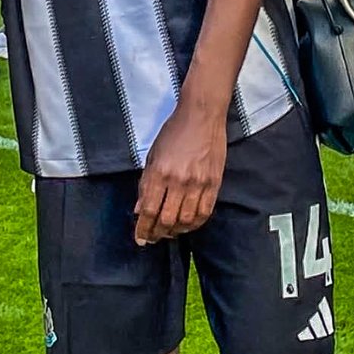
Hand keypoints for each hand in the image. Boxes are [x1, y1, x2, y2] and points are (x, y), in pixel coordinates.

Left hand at [134, 105, 225, 244]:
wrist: (202, 115)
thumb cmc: (174, 132)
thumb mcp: (152, 154)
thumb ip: (145, 183)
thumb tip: (139, 208)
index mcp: (159, 172)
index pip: (148, 209)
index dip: (143, 228)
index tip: (140, 238)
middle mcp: (178, 180)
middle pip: (166, 219)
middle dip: (157, 233)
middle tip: (153, 237)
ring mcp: (198, 183)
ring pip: (186, 220)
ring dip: (175, 231)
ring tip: (169, 232)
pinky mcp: (214, 183)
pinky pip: (204, 212)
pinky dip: (194, 224)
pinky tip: (187, 225)